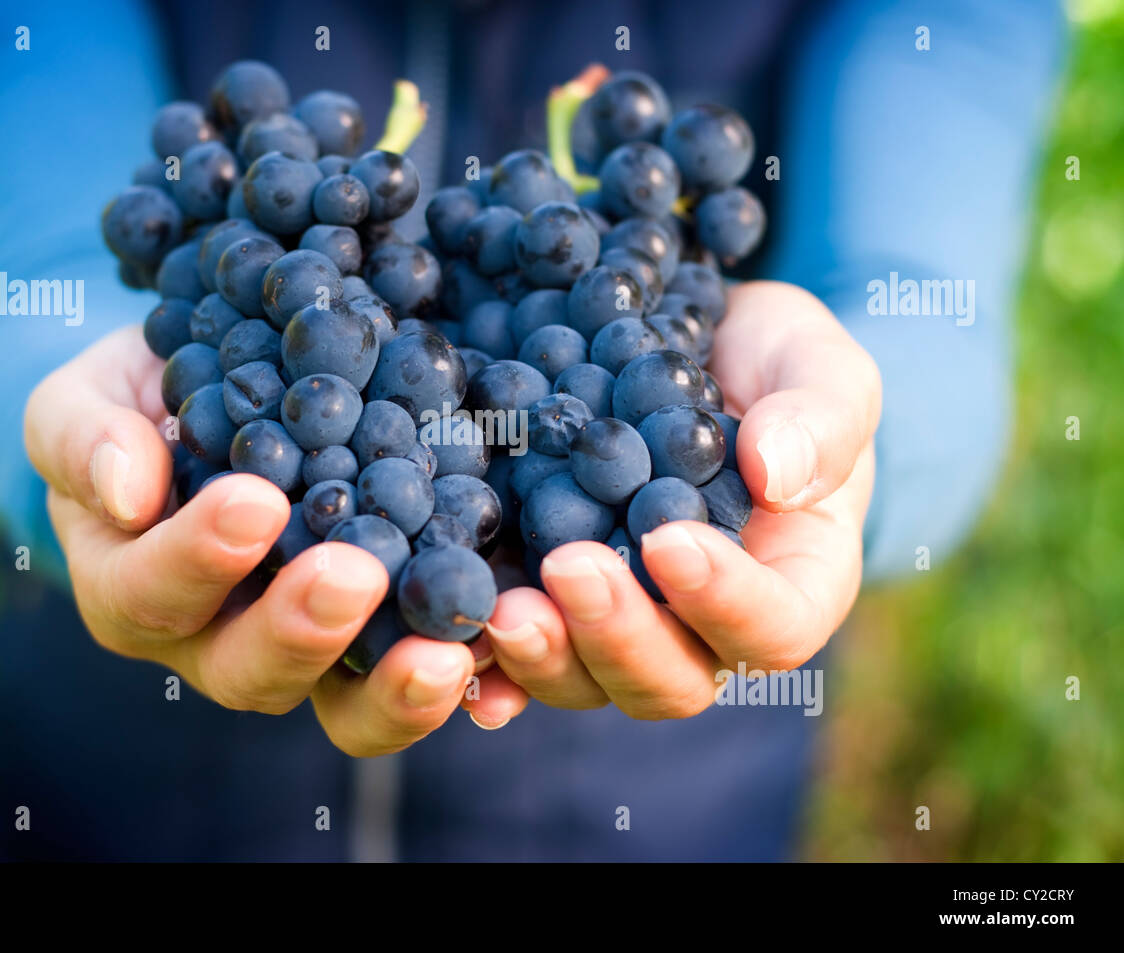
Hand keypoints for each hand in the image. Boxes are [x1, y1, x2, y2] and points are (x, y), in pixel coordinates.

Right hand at [24, 325, 511, 754]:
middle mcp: (218, 641)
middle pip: (252, 671)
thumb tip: (126, 487)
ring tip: (445, 652)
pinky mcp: (381, 635)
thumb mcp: (85, 403)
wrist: (216, 402)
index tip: (252, 502)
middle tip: (352, 575)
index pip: (153, 596)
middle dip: (302, 629)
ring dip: (394, 687)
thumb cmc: (137, 407)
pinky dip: (464, 683)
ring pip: (342, 703)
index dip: (197, 559)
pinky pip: (415, 677)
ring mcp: (306, 648)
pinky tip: (501, 659)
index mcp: (135, 591)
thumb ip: (83, 438)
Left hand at [484, 281, 880, 717]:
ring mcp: (618, 622)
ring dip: (542, 656)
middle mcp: (700, 628)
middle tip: (566, 568)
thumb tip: (776, 473)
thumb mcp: (819, 370)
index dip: (724, 601)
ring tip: (498, 608)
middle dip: (615, 635)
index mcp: (790, 587)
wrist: (689, 353)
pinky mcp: (549, 600)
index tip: (669, 539)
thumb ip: (820, 420)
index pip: (771, 628)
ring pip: (585, 680)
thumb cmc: (773, 367)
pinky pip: (516, 655)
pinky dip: (484, 662)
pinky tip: (443, 643)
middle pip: (668, 678)